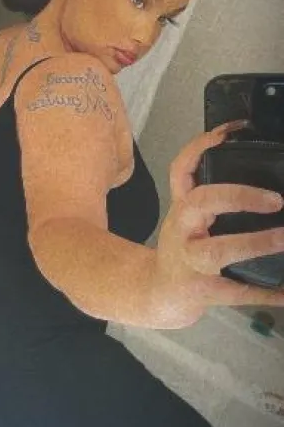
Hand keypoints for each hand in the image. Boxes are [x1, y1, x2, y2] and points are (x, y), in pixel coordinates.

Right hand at [148, 120, 283, 327]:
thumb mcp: (188, 218)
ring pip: (219, 249)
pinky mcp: (199, 291)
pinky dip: (264, 293)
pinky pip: (235, 292)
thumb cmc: (181, 251)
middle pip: (200, 202)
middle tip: (276, 200)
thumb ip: (210, 195)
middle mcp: (183, 229)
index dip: (202, 146)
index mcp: (182, 207)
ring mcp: (189, 261)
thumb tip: (260, 176)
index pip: (182, 168)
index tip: (231, 132)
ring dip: (255, 243)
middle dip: (237, 196)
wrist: (155, 294)